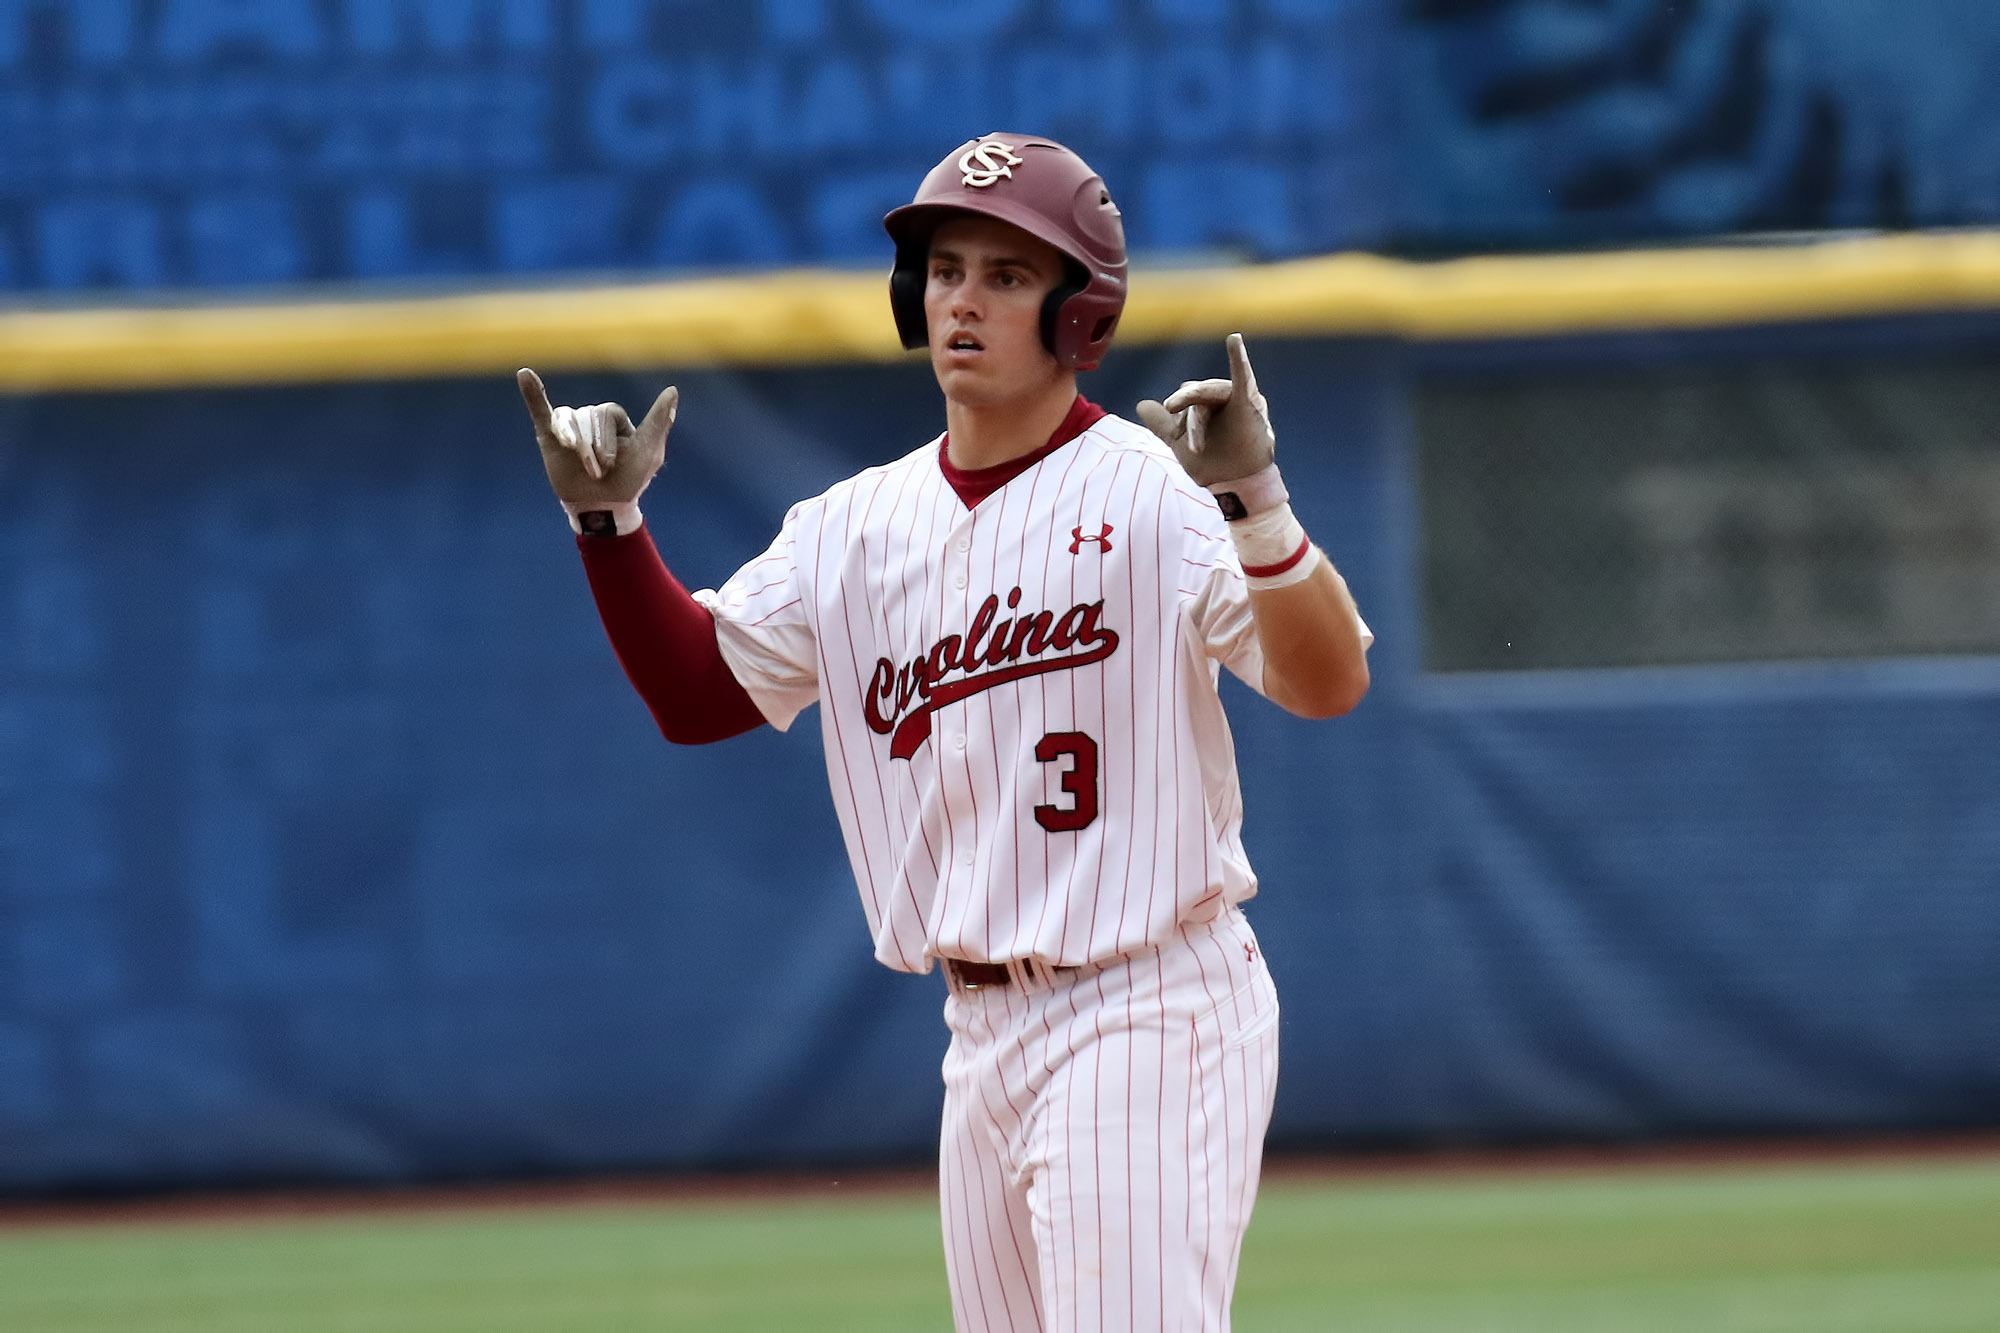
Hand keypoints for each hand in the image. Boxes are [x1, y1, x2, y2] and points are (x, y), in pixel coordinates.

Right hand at [518, 368, 678, 508]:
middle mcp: (592, 420)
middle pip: (587, 416)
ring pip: (566, 420)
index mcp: (615, 420)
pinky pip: (540, 410)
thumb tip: (672, 390)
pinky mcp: (549, 437)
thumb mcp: (649, 451)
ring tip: (583, 468)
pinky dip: (532, 393)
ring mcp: (571, 427)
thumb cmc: (629, 481)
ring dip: (575, 445)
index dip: (607, 440)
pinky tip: (524, 375)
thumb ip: (659, 420)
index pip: (607, 412)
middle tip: (599, 472)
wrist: (602, 507)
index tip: (612, 465)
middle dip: (592, 448)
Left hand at [1136, 333, 1274, 488]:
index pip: (1188, 400)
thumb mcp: (1182, 444)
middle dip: (1191, 424)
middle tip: (1193, 448)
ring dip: (1199, 422)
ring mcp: (1237, 399)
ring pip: (1208, 394)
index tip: (1178, 441)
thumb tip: (1142, 405)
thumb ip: (1163, 424)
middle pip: (1197, 396)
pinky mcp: (1250, 404)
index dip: (1180, 421)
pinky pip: (1243, 378)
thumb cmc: (1216, 464)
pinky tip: (1233, 340)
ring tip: (1197, 447)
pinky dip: (1239, 359)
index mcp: (1207, 404)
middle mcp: (1222, 397)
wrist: (1238, 487)